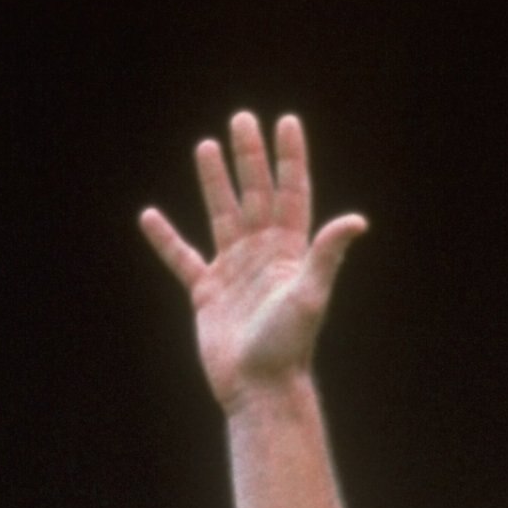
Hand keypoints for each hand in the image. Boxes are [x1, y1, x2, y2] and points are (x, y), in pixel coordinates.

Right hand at [139, 112, 368, 408]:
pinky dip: (166, 239)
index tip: (286, 122)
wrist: (259, 389)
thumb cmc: (288, 346)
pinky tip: (150, 216)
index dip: (289, 157)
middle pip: (256, 194)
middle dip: (250, 157)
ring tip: (207, 147)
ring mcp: (234, 272)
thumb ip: (327, 255)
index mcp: (290, 252)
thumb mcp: (310, 296)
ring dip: (215, 182)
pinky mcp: (207, 293)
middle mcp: (264, 255)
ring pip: (222, 215)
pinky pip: (182, 259)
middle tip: (242, 118)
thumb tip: (357, 221)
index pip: (291, 192)